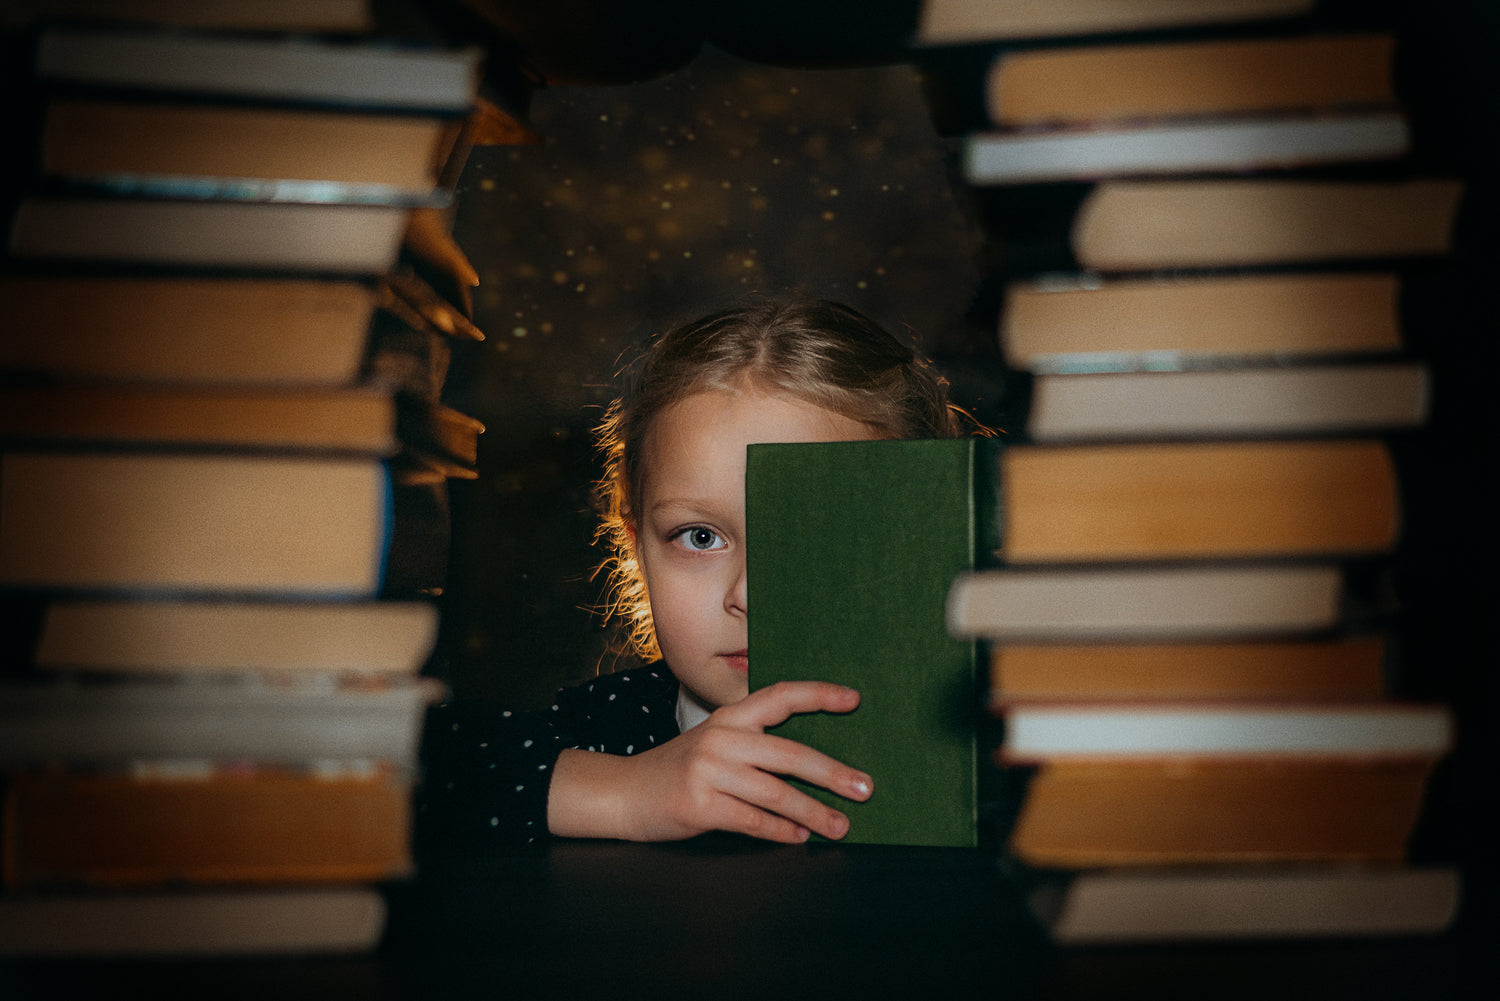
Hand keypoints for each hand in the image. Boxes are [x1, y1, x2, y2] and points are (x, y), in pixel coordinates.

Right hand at [548, 681, 872, 842]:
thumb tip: (814, 769)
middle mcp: (722, 738)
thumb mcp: (713, 743)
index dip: (819, 695)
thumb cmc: (678, 770)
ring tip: (841, 826)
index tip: (855, 700)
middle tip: (865, 788)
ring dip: (814, 813)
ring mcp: (709, 771)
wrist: (623, 793)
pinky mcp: (699, 805)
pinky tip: (800, 838)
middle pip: (790, 754)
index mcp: (729, 717)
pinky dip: (782, 832)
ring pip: (776, 793)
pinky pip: (753, 821)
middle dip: (833, 773)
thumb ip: (754, 746)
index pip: (780, 696)